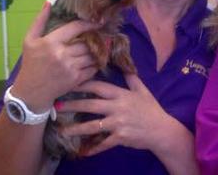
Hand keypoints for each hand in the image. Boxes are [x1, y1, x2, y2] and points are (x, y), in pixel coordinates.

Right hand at [12, 2, 99, 111]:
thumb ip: (39, 21)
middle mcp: (62, 54)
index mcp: (50, 42)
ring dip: (99, 50)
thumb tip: (49, 3)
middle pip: (87, 41)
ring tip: (103, 45)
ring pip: (92, 54)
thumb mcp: (29, 41)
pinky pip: (93, 68)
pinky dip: (96, 63)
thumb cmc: (31, 64)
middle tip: (103, 34)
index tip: (98, 21)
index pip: (76, 28)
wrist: (30, 92)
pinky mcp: (76, 79)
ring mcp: (70, 68)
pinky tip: (96, 59)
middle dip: (96, 37)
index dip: (90, 23)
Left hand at [59, 74, 181, 155]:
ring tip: (62, 130)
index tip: (69, 83)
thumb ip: (132, 79)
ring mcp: (118, 123)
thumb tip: (125, 65)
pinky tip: (82, 152)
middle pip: (91, 105)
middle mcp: (118, 108)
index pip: (99, 87)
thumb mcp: (143, 91)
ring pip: (93, 126)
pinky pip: (103, 144)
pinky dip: (93, 148)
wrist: (161, 130)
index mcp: (122, 95)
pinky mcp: (120, 137)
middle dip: (72, 104)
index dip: (83, 84)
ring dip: (76, 128)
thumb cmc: (151, 110)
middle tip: (56, 105)